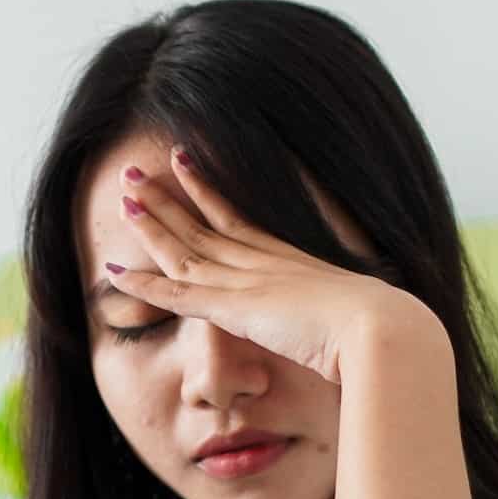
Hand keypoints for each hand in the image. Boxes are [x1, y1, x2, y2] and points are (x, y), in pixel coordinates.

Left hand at [105, 146, 437, 384]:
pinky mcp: (235, 309)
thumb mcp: (350, 321)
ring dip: (151, 225)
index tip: (183, 163)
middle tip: (133, 171)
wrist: (384, 331)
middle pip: (202, 224)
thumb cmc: (379, 334)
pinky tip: (113, 274)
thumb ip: (334, 323)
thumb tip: (339, 335)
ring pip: (185, 249)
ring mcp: (247, 283)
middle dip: (166, 198)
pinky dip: (144, 284)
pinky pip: (177, 294)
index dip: (206, 192)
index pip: (235, 220)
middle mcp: (262, 264)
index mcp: (288, 261)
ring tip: (122, 197)